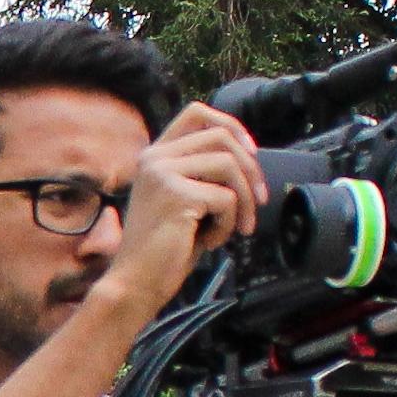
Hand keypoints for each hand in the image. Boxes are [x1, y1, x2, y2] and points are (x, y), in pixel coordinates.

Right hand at [105, 102, 268, 304]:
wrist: (136, 283)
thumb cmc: (164, 249)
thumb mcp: (183, 199)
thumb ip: (203, 173)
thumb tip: (249, 158)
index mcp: (154, 155)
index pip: (198, 113)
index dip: (232, 126)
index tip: (251, 152)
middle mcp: (155, 158)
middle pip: (222, 137)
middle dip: (251, 170)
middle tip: (260, 201)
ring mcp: (163, 174)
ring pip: (229, 164)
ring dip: (244, 200)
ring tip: (235, 228)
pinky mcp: (176, 195)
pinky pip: (226, 198)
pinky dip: (228, 224)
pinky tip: (210, 241)